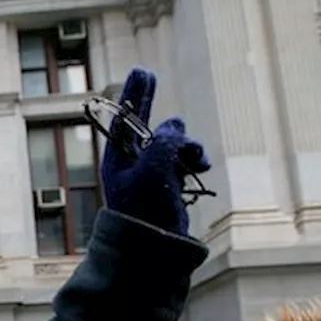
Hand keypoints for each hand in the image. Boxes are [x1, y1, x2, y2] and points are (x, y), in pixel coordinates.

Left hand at [100, 68, 210, 234]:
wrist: (156, 249)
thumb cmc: (146, 209)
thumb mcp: (153, 169)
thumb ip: (164, 140)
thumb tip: (175, 124)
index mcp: (119, 159)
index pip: (126, 119)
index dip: (134, 94)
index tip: (141, 71)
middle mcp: (133, 163)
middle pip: (143, 123)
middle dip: (149, 101)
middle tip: (148, 74)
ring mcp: (152, 172)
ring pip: (173, 141)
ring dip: (187, 143)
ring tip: (195, 159)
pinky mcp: (171, 183)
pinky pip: (185, 159)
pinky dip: (195, 158)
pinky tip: (201, 167)